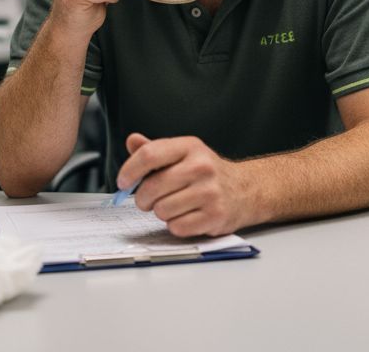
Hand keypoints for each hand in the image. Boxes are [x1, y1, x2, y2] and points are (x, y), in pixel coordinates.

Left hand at [118, 133, 252, 237]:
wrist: (246, 190)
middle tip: (148, 199)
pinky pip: (177, 227)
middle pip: (152, 187)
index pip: (150, 154)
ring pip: (162, 210)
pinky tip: (187, 216)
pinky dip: (176, 225)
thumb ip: (156, 149)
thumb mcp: (184, 153)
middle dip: (143, 198)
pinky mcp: (215, 216)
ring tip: (174, 205)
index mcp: (190, 147)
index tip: (123, 182)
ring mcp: (210, 192)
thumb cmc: (208, 173)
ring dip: (161, 212)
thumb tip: (132, 142)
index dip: (130, 170)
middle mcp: (201, 167)